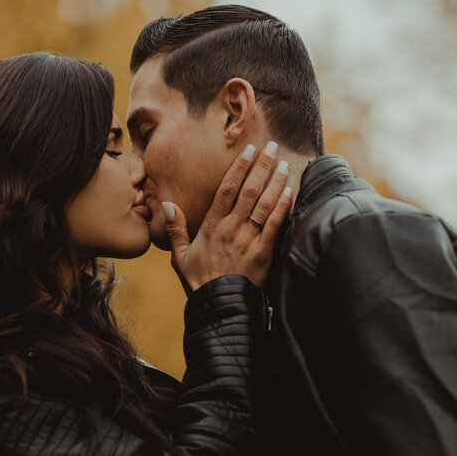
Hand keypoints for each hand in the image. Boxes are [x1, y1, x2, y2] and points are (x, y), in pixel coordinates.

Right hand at [163, 143, 292, 291]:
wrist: (220, 308)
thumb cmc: (199, 283)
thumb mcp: (179, 258)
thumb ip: (176, 230)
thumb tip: (167, 204)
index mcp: (211, 227)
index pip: (226, 189)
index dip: (239, 167)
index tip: (249, 150)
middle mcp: (231, 229)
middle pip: (249, 191)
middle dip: (261, 166)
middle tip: (271, 146)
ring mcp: (249, 241)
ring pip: (264, 204)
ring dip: (275, 181)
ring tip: (283, 163)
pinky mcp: (264, 254)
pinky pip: (275, 225)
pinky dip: (283, 206)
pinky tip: (289, 191)